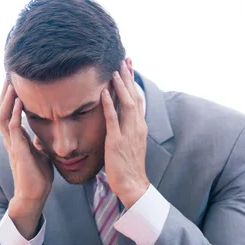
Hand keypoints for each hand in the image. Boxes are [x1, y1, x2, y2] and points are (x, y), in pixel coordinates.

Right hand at [0, 80, 53, 238]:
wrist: (34, 195)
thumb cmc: (37, 176)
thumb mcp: (40, 153)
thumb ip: (37, 142)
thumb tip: (41, 134)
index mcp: (16, 138)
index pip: (9, 113)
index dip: (10, 97)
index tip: (16, 81)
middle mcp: (11, 139)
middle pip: (1, 110)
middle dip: (4, 92)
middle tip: (9, 74)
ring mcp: (13, 144)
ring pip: (3, 116)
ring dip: (7, 98)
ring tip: (12, 82)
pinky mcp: (18, 150)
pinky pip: (13, 128)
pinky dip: (15, 113)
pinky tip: (19, 100)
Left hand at [101, 61, 149, 208]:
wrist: (132, 184)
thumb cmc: (128, 166)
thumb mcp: (130, 143)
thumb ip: (126, 128)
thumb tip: (119, 117)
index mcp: (140, 126)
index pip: (138, 98)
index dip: (133, 82)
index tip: (129, 66)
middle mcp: (137, 126)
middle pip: (134, 95)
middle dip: (129, 77)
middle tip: (124, 59)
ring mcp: (128, 133)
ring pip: (127, 103)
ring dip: (121, 85)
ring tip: (115, 69)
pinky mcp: (116, 141)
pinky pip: (113, 119)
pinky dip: (109, 103)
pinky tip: (104, 91)